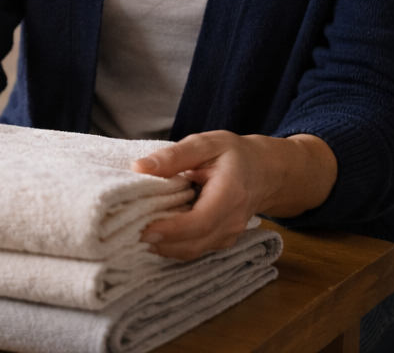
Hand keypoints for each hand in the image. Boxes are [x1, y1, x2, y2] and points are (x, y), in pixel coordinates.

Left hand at [130, 130, 336, 260]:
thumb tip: (139, 167)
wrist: (263, 171)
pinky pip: (196, 248)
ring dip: (165, 247)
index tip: (144, 230)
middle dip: (162, 243)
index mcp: (230, 194)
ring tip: (135, 233)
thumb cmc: (233, 154)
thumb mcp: (204, 143)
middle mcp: (232, 221)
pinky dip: (174, 246)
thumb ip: (173, 155)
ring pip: (194, 250)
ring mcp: (229, 235)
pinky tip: (154, 233)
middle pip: (195, 243)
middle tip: (129, 232)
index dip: (172, 230)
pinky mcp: (222, 239)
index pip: (200, 221)